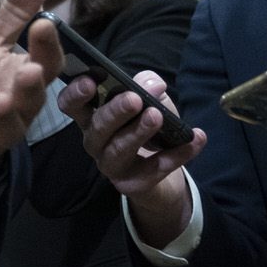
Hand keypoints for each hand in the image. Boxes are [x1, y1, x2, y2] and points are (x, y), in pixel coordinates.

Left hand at [0, 0, 60, 178]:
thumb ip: (14, 13)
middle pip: (32, 99)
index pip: (46, 63)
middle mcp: (17, 108)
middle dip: (30, 86)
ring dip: (3, 115)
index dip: (47, 47)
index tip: (44, 24)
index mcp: (24, 78)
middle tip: (29, 71)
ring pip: (7, 128)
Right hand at [57, 68, 203, 245]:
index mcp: (91, 117)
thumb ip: (147, 86)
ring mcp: (111, 165)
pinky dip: (176, 155)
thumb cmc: (145, 126)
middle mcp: (95, 142)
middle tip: (134, 99)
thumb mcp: (149, 100)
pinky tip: (195, 140)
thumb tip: (154, 84)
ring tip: (158, 117)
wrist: (160, 169)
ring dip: (138, 133)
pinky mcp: (131, 184)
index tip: (90, 82)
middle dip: (114, 112)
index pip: (71, 106)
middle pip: (97, 128)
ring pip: (119, 150)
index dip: (75, 94)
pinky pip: (153, 169)